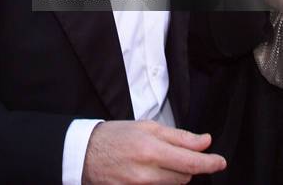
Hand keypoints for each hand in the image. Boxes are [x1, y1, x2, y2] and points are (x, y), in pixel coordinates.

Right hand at [82, 120, 225, 183]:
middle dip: (188, 166)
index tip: (220, 161)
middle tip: (177, 154)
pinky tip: (154, 173)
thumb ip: (179, 136)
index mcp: (150, 149)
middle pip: (185, 176)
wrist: (86, 153)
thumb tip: (205, 141)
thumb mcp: (147, 127)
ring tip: (161, 161)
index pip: (190, 161)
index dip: (209, 163)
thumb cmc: (117, 136)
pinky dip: (163, 183)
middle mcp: (146, 172)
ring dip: (176, 175)